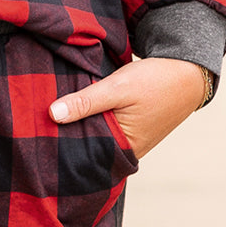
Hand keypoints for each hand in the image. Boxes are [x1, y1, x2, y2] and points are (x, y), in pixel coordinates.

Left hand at [49, 56, 208, 159]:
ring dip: (81, 126)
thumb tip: (52, 115)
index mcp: (125, 148)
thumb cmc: (155, 80)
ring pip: (97, 136)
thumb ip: (85, 102)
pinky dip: (93, 120)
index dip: (63, 144)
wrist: (188, 72)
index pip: (85, 154)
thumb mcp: (117, 88)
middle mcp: (128, 150)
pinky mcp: (132, 129)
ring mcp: (131, 141)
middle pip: (90, 147)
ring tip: (51, 118)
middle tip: (37, 126)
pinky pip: (107, 129)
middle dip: (69, 136)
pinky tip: (75, 111)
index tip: (38, 135)